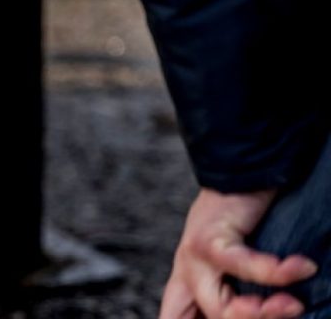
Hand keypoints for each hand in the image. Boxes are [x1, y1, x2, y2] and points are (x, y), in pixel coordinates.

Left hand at [160, 188, 318, 318]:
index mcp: (187, 283)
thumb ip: (237, 291)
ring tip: (293, 305)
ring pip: (219, 304)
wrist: (243, 173)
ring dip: (263, 311)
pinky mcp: (209, 238)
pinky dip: (278, 272)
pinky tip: (302, 268)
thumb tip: (262, 311)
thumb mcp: (235, 264)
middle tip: (289, 311)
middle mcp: (186, 272)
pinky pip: (243, 266)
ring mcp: (192, 256)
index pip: (175, 317)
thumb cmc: (244, 221)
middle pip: (210, 316)